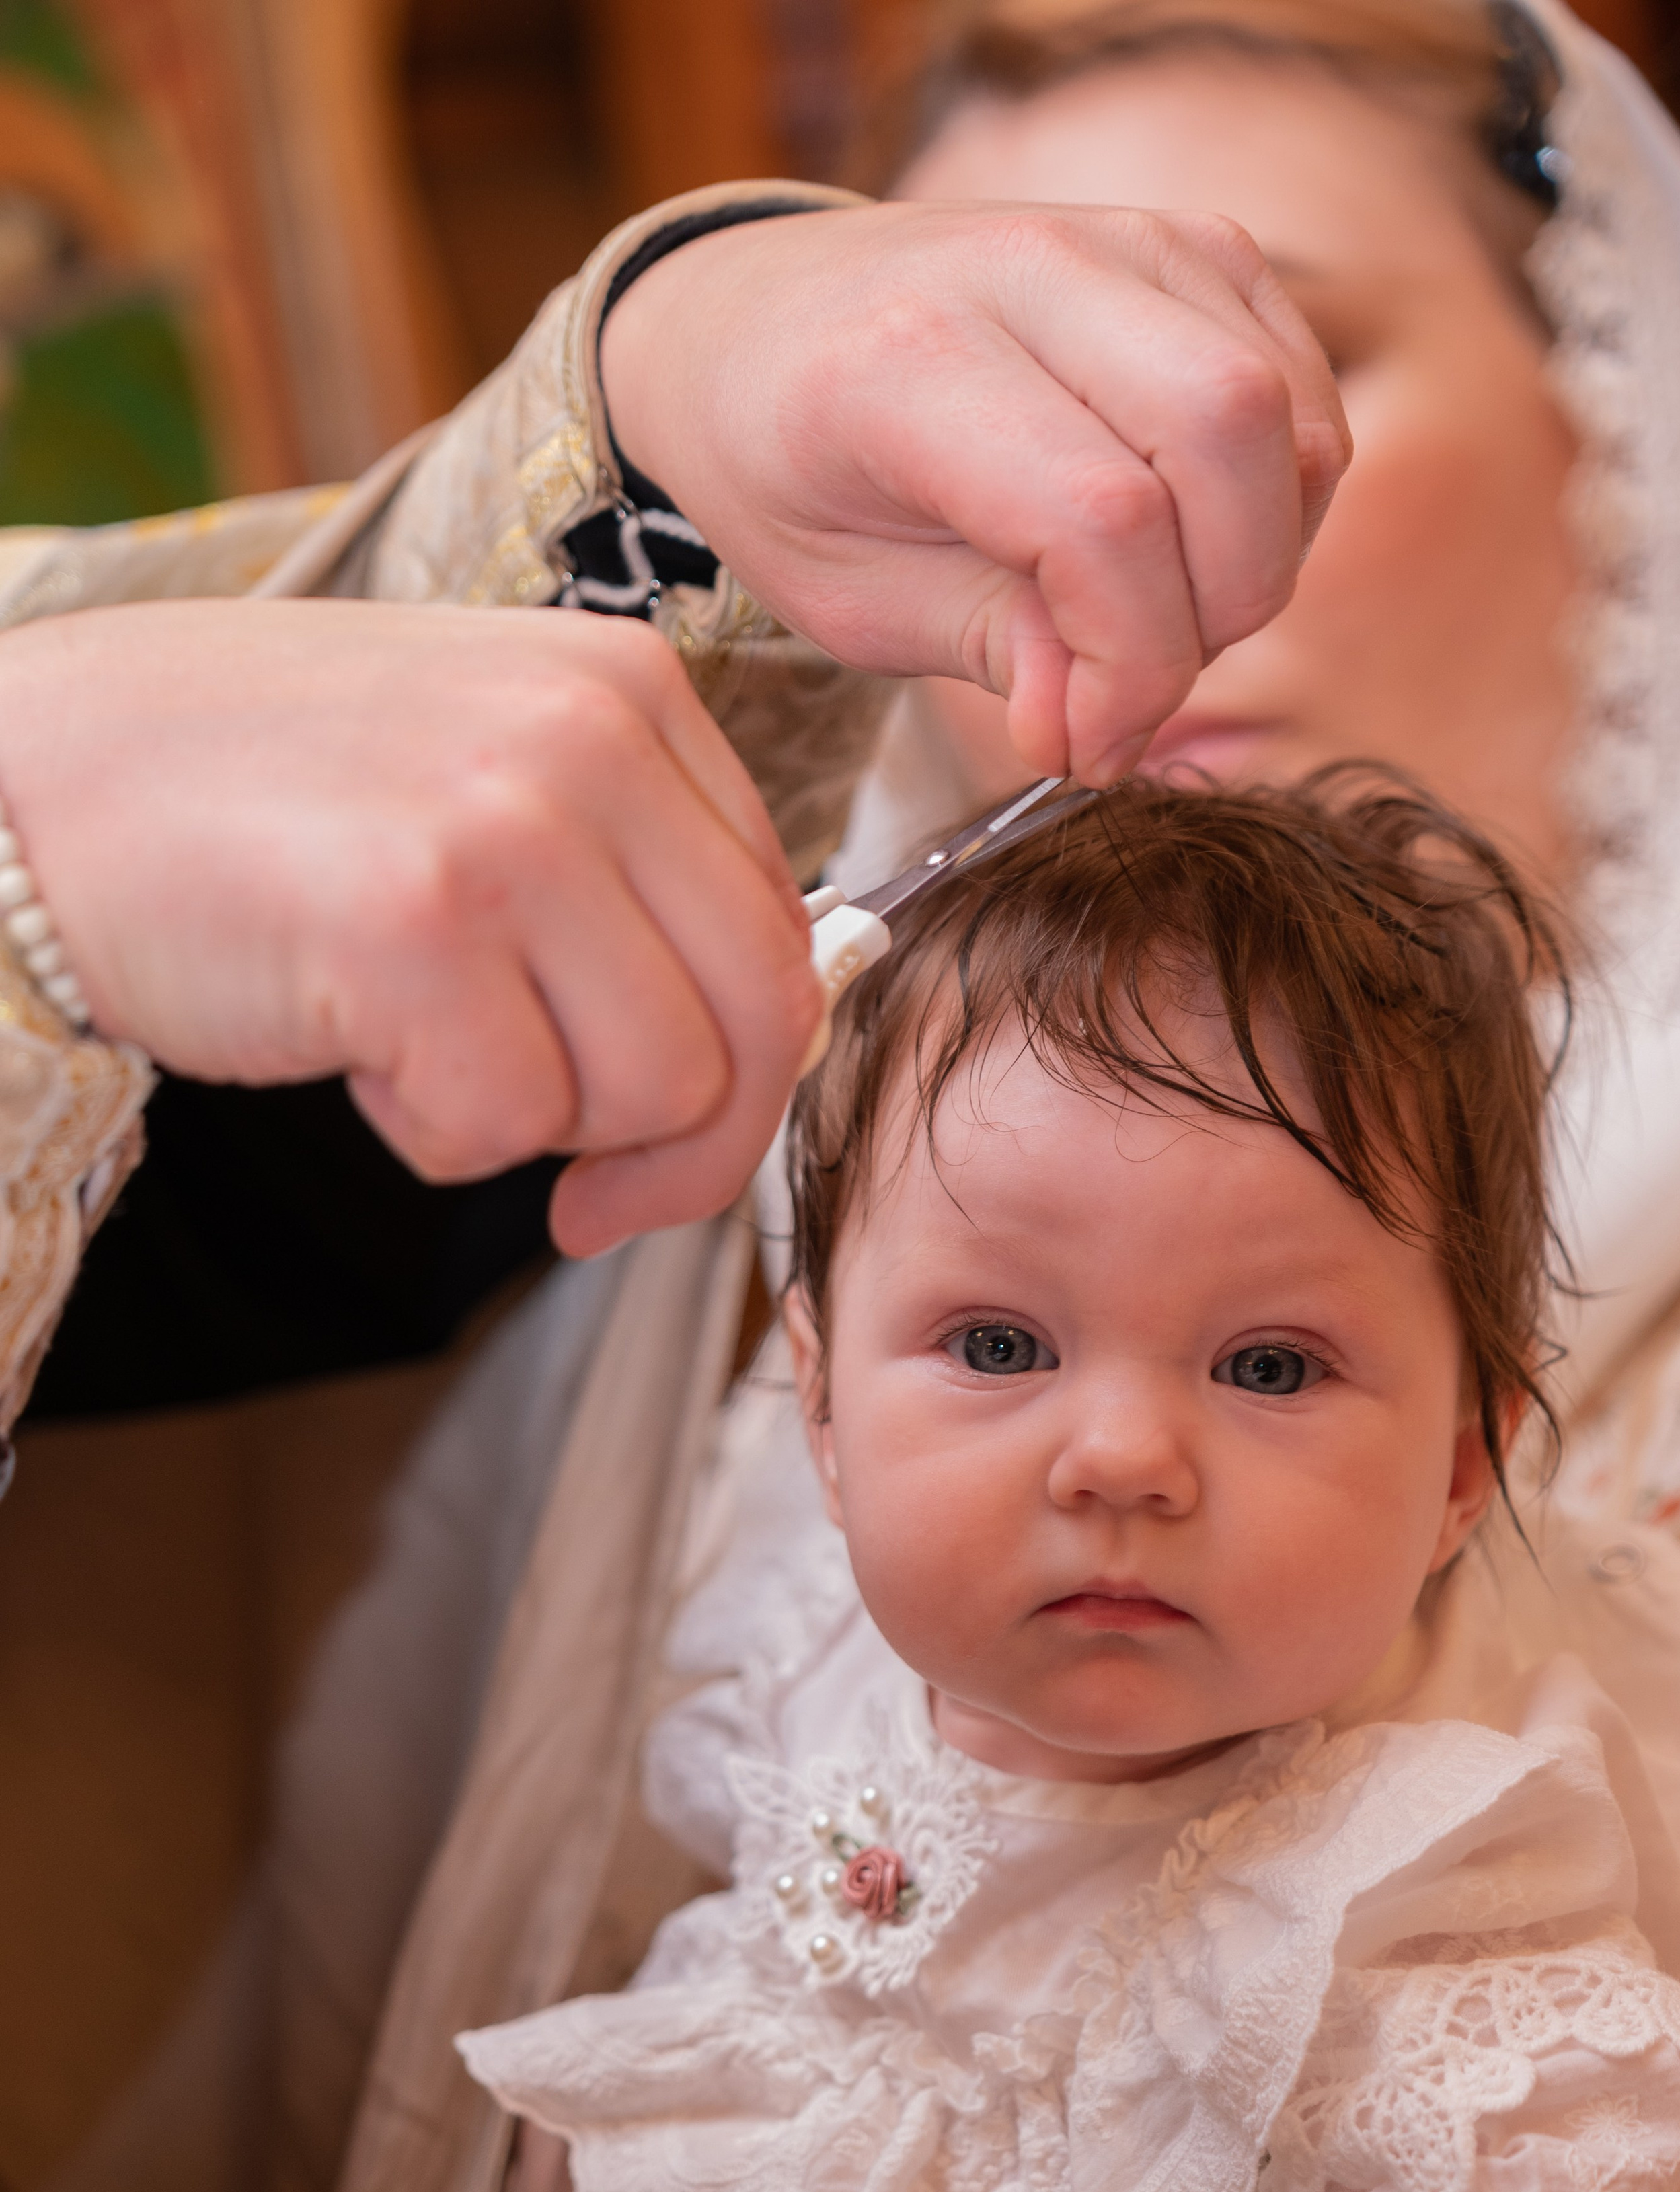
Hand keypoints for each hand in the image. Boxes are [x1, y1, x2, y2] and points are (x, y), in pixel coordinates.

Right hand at [0, 597, 821, 1253]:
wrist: (27, 781)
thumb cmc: (256, 806)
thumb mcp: (482, 781)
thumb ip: (632, 885)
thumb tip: (761, 1046)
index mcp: (630, 688)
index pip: (783, 931)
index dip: (737, 1066)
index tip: (648, 1124)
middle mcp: (590, 738)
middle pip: (757, 1024)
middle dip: (685, 1150)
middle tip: (587, 1194)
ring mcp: (506, 824)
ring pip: (654, 1090)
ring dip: (538, 1126)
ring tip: (418, 1047)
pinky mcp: (413, 926)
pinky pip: (507, 1124)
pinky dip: (431, 1134)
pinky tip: (346, 1045)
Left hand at [602, 200, 1349, 786]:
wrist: (751, 325)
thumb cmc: (791, 467)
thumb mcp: (850, 600)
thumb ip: (992, 653)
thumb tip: (1100, 729)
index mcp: (910, 354)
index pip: (1104, 515)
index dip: (1132, 665)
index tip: (1088, 750)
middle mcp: (1031, 266)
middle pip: (1227, 433)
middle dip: (1216, 611)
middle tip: (1133, 690)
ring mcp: (1130, 241)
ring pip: (1287, 419)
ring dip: (1253, 564)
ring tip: (1153, 623)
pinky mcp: (1198, 250)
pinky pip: (1301, 397)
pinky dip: (1275, 504)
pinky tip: (1189, 552)